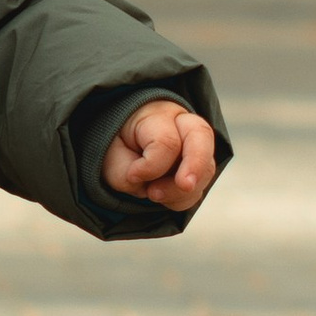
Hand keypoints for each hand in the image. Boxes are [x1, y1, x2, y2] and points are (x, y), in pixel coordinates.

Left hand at [99, 101, 217, 211]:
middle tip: (184, 185)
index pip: (166, 141)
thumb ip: (123, 171)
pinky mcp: (199, 169)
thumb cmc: (117, 144)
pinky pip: (199, 189)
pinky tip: (162, 197)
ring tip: (153, 194)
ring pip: (206, 168)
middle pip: (201, 135)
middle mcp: (182, 124)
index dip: (150, 166)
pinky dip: (181, 199)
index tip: (133, 176)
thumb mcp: (109, 154)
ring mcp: (195, 147)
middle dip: (195, 165)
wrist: (123, 144)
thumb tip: (146, 188)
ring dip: (181, 191)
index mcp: (156, 116)